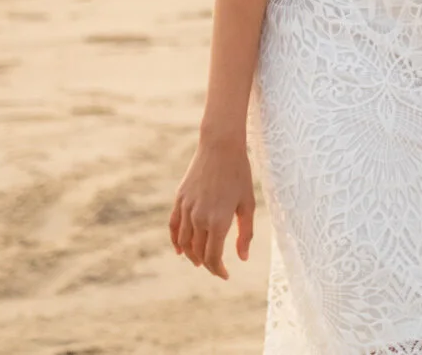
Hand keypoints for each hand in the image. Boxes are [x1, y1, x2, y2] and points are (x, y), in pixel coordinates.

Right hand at [167, 135, 256, 277]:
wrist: (221, 146)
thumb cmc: (240, 174)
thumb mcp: (248, 203)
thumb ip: (245, 233)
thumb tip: (241, 258)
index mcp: (218, 221)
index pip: (213, 257)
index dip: (218, 269)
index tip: (225, 275)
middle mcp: (199, 218)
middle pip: (198, 252)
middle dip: (207, 264)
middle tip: (217, 268)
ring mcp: (187, 208)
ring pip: (184, 242)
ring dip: (191, 255)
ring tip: (200, 261)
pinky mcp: (179, 199)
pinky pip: (173, 226)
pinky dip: (175, 240)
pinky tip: (180, 250)